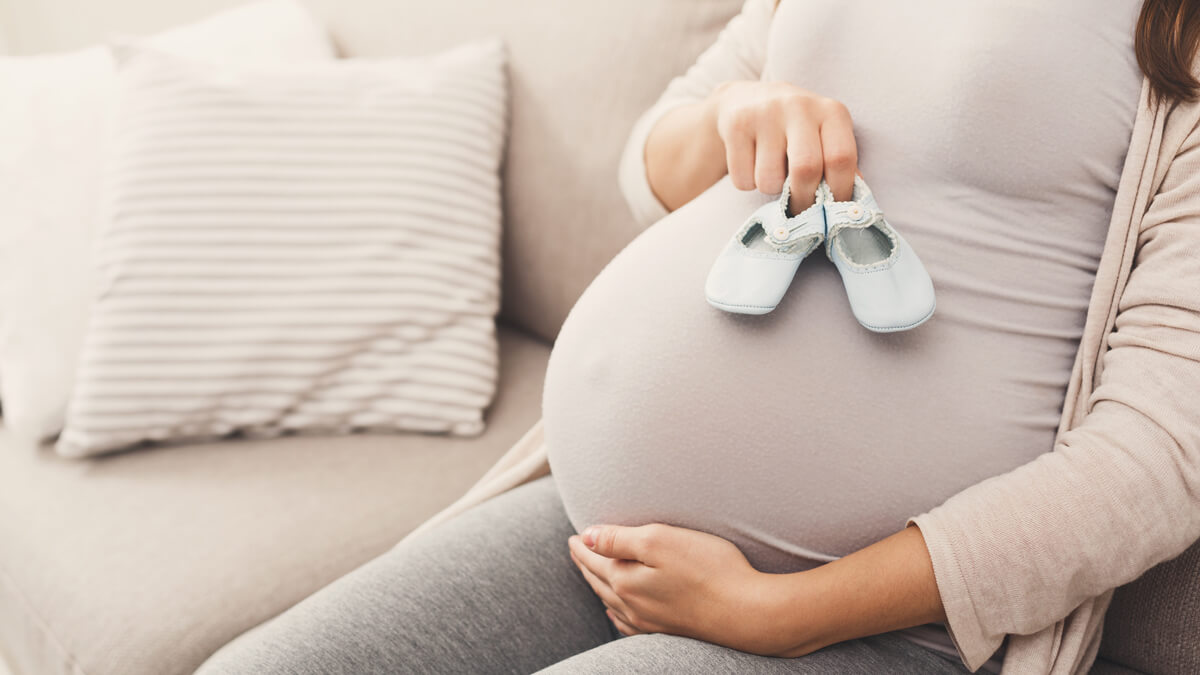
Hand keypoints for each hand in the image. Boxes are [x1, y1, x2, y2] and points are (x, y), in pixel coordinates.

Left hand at [566, 522, 800, 655]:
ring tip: (591, 573)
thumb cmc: (708, 569)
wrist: (748, 613)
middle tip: (577, 550)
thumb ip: (618, 539)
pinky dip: (616, 613)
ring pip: (611, 601)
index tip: (573, 536)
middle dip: (585, 564)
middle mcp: (632, 605)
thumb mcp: (660, 540)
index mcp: (625, 581)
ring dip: (598, 585)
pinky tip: (616, 611)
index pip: (594, 559)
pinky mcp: (669, 630)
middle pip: (599, 581)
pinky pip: (628, 623)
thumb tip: (586, 538)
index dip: (582, 545)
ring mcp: (650, 622)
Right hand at [707, 80, 858, 212]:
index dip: (839, 191)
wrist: (745, 101)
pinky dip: (747, 183)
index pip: (841, 158)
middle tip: (799, 209)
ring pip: (769, 180)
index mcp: (831, 111)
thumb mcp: (824, 136)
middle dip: (803, 200)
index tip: (831, 209)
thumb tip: (853, 205)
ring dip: (770, 189)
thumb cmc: (795, 129)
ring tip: (771, 173)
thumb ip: (839, 165)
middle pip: (806, 169)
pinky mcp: (736, 125)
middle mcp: (800, 106)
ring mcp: (765, 113)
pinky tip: (751, 164)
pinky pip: (742, 178)